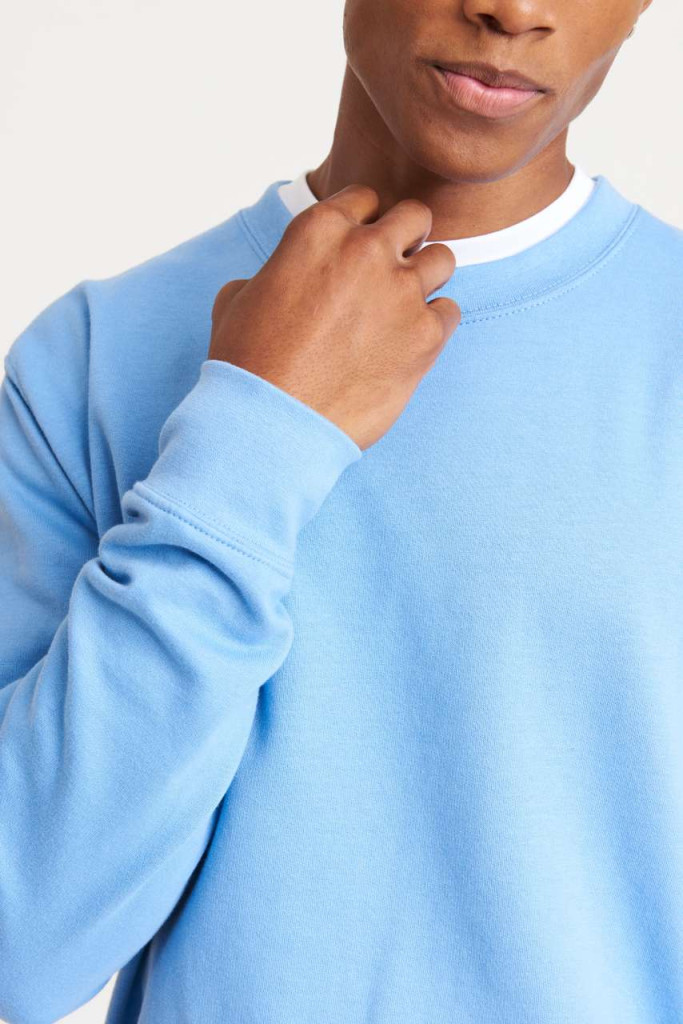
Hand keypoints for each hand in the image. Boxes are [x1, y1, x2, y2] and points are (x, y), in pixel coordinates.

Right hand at [209, 183, 460, 450]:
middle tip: (390, 274)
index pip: (367, 199)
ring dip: (426, 279)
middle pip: (415, 217)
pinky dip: (434, 324)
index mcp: (320, 229)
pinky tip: (408, 343)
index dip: (365, 224)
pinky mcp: (425, 335)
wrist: (272, 421)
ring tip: (402, 310)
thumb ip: (274, 272)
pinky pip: (450, 312)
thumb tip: (282, 278)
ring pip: (443, 259)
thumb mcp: (238, 298)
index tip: (360, 251)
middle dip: (406, 240)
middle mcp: (367, 249)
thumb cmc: (247, 364)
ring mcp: (401, 291)